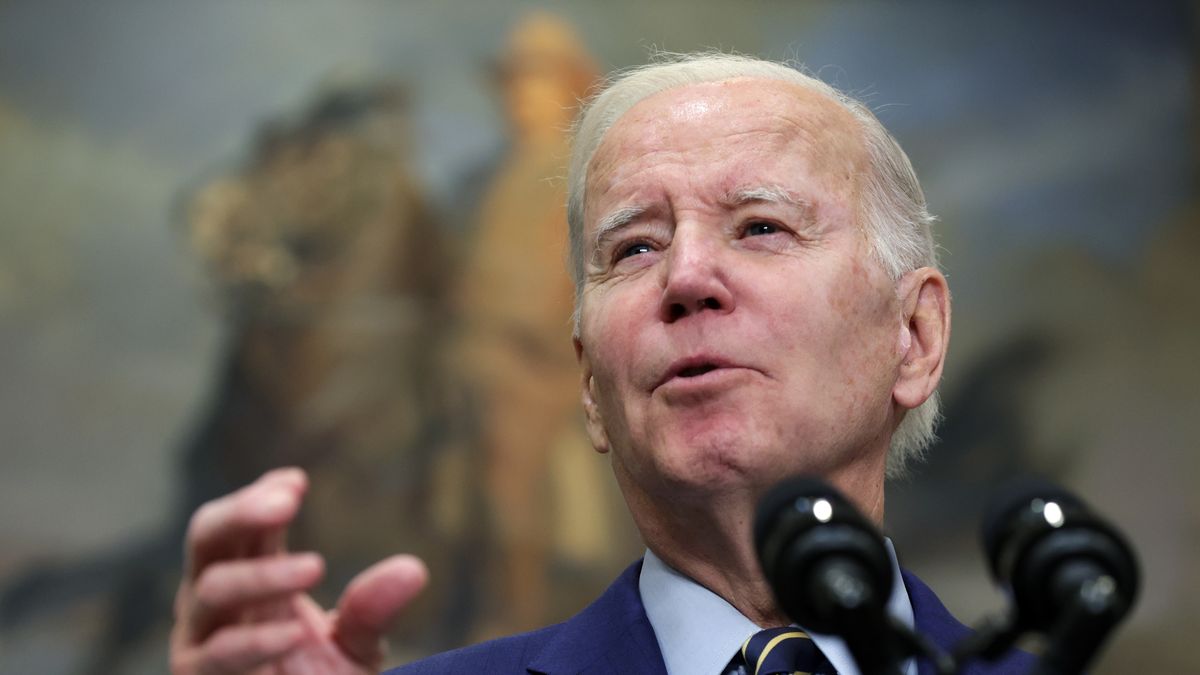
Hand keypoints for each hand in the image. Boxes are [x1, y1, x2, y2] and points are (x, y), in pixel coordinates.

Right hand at [170, 468, 427, 673]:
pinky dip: (255, 641)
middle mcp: (215, 600)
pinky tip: (294, 633)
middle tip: (287, 501)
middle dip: (242, 513)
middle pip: (206, 537)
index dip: (262, 496)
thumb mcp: (354, 647)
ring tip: (315, 568)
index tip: (298, 483)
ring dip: (262, 575)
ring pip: (211, 589)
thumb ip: (371, 610)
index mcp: (249, 576)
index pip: (242, 522)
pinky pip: (217, 653)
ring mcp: (200, 638)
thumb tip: (414, 569)